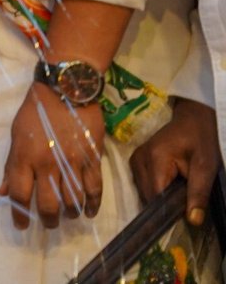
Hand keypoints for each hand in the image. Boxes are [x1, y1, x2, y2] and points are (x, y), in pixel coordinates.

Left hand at [0, 83, 104, 228]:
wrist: (66, 90)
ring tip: (67, 216)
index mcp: (24, 157)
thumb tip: (3, 192)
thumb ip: (10, 166)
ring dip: (70, 214)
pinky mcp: (93, 159)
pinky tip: (89, 212)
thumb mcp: (15, 135)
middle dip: (48, 220)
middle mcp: (47, 163)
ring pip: (73, 201)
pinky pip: (95, 189)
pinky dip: (93, 205)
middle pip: (48, 204)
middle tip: (49, 224)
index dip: (20, 215)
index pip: (20, 195)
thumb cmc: (35, 111)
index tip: (21, 226)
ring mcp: (72, 162)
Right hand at [131, 97, 219, 226]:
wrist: (192, 119)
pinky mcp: (136, 161)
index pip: (155, 195)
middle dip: (164, 204)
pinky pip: (143, 184)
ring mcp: (135, 160)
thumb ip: (199, 193)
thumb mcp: (206, 166)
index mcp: (155, 158)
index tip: (183, 217)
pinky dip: (156, 190)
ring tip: (178, 191)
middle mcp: (138, 159)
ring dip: (160, 197)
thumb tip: (193, 221)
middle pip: (147, 195)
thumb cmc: (201, 140)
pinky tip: (170, 186)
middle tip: (185, 202)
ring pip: (143, 191)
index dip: (168, 209)